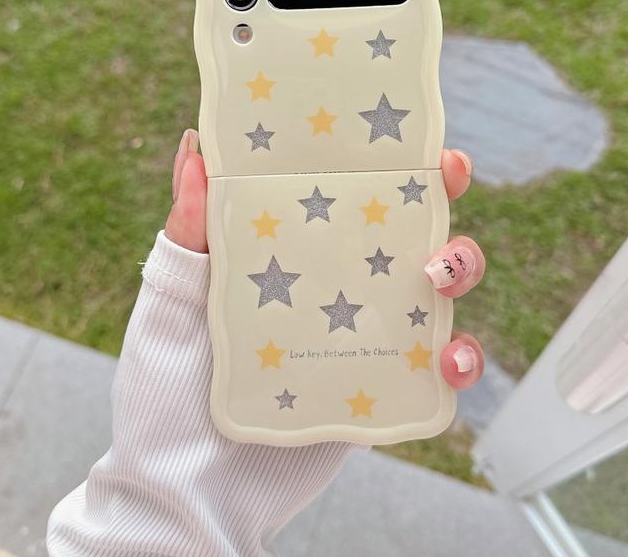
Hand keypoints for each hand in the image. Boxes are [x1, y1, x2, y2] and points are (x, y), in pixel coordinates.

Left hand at [165, 130, 484, 390]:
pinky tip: (447, 360)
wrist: (187, 489)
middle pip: (406, 229)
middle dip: (438, 200)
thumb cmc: (168, 388)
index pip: (346, 193)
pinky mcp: (381, 384)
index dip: (386, 161)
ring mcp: (362, 333)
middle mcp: (335, 284)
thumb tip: (194, 145)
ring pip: (437, 289)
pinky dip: (460, 358)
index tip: (415, 139)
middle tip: (445, 184)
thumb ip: (187, 229)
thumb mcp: (173, 300)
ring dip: (460, 269)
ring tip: (438, 277)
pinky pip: (436, 365)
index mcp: (292, 251)